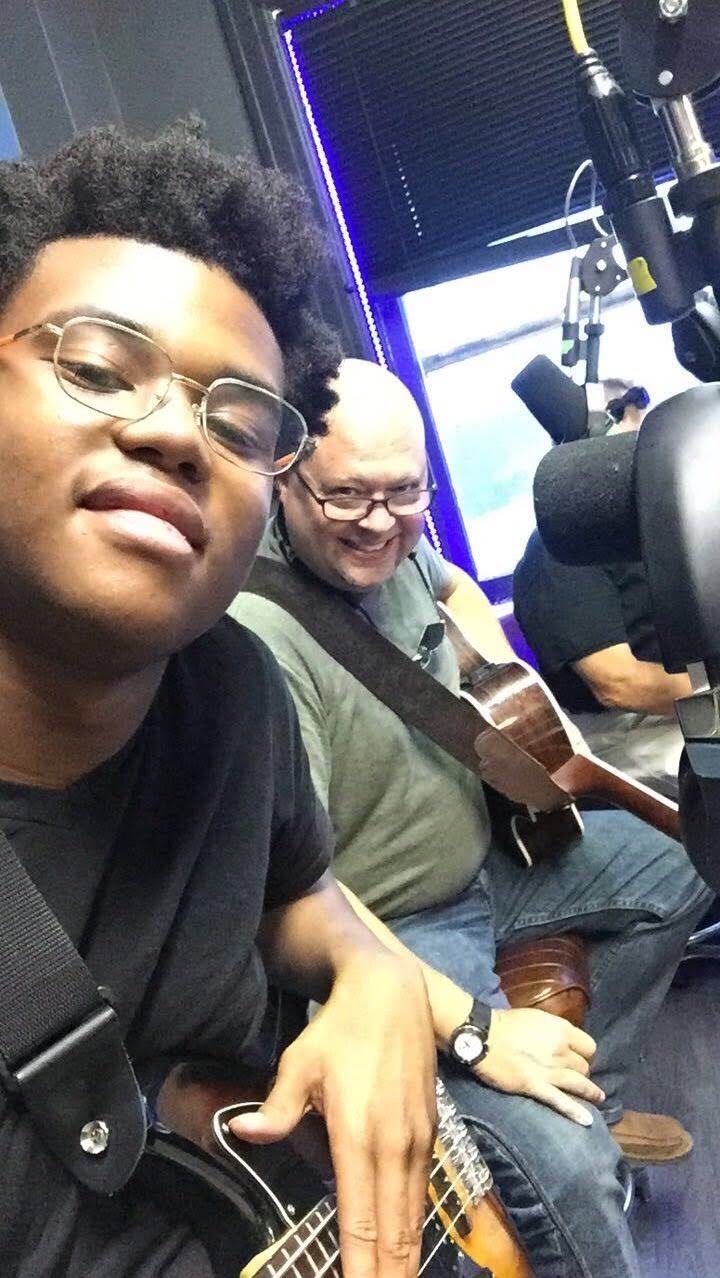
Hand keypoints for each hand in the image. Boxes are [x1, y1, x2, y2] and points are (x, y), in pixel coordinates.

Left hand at [230, 951, 436, 1277]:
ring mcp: (416, 1139)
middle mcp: (393, 1144)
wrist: (391, 994)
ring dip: (406, 1258)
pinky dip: (417, 1227)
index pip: (360, 1217)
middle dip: (388, 1273)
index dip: (359, 1263)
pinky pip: (423, 1191)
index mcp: (356, 1134)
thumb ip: (277, 1107)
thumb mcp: (300, 1062)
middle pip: (394, 1228)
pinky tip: (410, 1249)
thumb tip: (243, 1132)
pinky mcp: (429, 1130)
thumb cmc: (338, 1029)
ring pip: (414, 1215)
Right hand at [474, 1006, 603, 1124]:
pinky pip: (560, 1101)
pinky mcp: (536, 1086)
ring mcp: (549, 1070)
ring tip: (598, 1097)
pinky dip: (575, 1111)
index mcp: (561, 1030)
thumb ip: (553, 1030)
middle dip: (581, 1071)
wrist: (483, 1036)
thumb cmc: (505, 1023)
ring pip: (578, 1083)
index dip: (585, 1053)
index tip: (580, 1057)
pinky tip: (587, 1120)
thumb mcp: (536, 1018)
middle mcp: (560, 1050)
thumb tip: (564, 1040)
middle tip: (576, 1076)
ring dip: (589, 1091)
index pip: (588, 1046)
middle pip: (583, 1066)